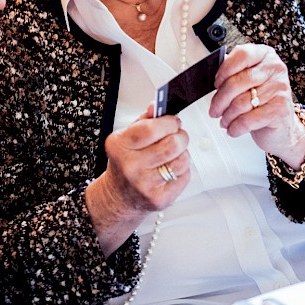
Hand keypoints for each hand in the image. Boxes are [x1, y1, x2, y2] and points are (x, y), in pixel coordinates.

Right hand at [85, 106, 188, 254]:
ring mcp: (145, 184)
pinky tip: (171, 169)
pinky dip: (182, 170)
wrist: (120, 195)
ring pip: (182, 160)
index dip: (168, 122)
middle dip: (181, 136)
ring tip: (174, 154)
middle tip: (177, 136)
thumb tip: (156, 105)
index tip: (173, 121)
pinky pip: (184, 177)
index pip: (151, 129)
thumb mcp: (127, 137)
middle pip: (172, 144)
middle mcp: (130, 166)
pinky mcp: (159, 198)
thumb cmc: (125, 162)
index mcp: (120, 146)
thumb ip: (144, 120)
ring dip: (183, 153)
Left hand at [210, 44, 304, 169]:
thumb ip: (233, 73)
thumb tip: (210, 73)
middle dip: (220, 99)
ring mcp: (279, 89)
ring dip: (227, 116)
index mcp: (265, 55)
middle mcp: (275, 69)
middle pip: (237, 82)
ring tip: (224, 120)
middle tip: (214, 109)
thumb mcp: (248, 82)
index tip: (216, 83)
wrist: (281, 126)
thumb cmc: (261, 101)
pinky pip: (248, 120)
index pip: (241, 55)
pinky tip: (233, 129)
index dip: (224, 70)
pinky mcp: (279, 110)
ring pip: (241, 103)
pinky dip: (236, 127)